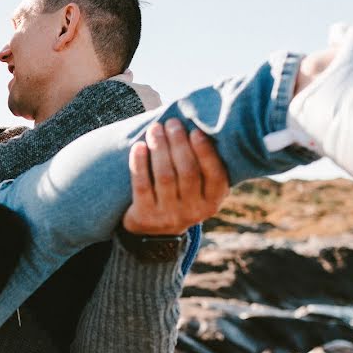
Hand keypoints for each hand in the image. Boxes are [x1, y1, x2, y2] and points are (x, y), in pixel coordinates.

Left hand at [121, 118, 228, 234]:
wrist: (153, 232)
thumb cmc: (179, 195)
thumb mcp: (197, 188)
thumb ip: (202, 164)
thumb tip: (198, 120)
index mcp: (212, 202)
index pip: (214, 175)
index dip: (205, 152)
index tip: (195, 130)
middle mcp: (193, 212)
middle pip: (187, 172)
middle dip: (179, 143)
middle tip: (172, 123)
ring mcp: (168, 216)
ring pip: (164, 176)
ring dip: (159, 148)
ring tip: (155, 129)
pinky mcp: (145, 217)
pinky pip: (142, 185)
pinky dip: (139, 164)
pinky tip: (138, 147)